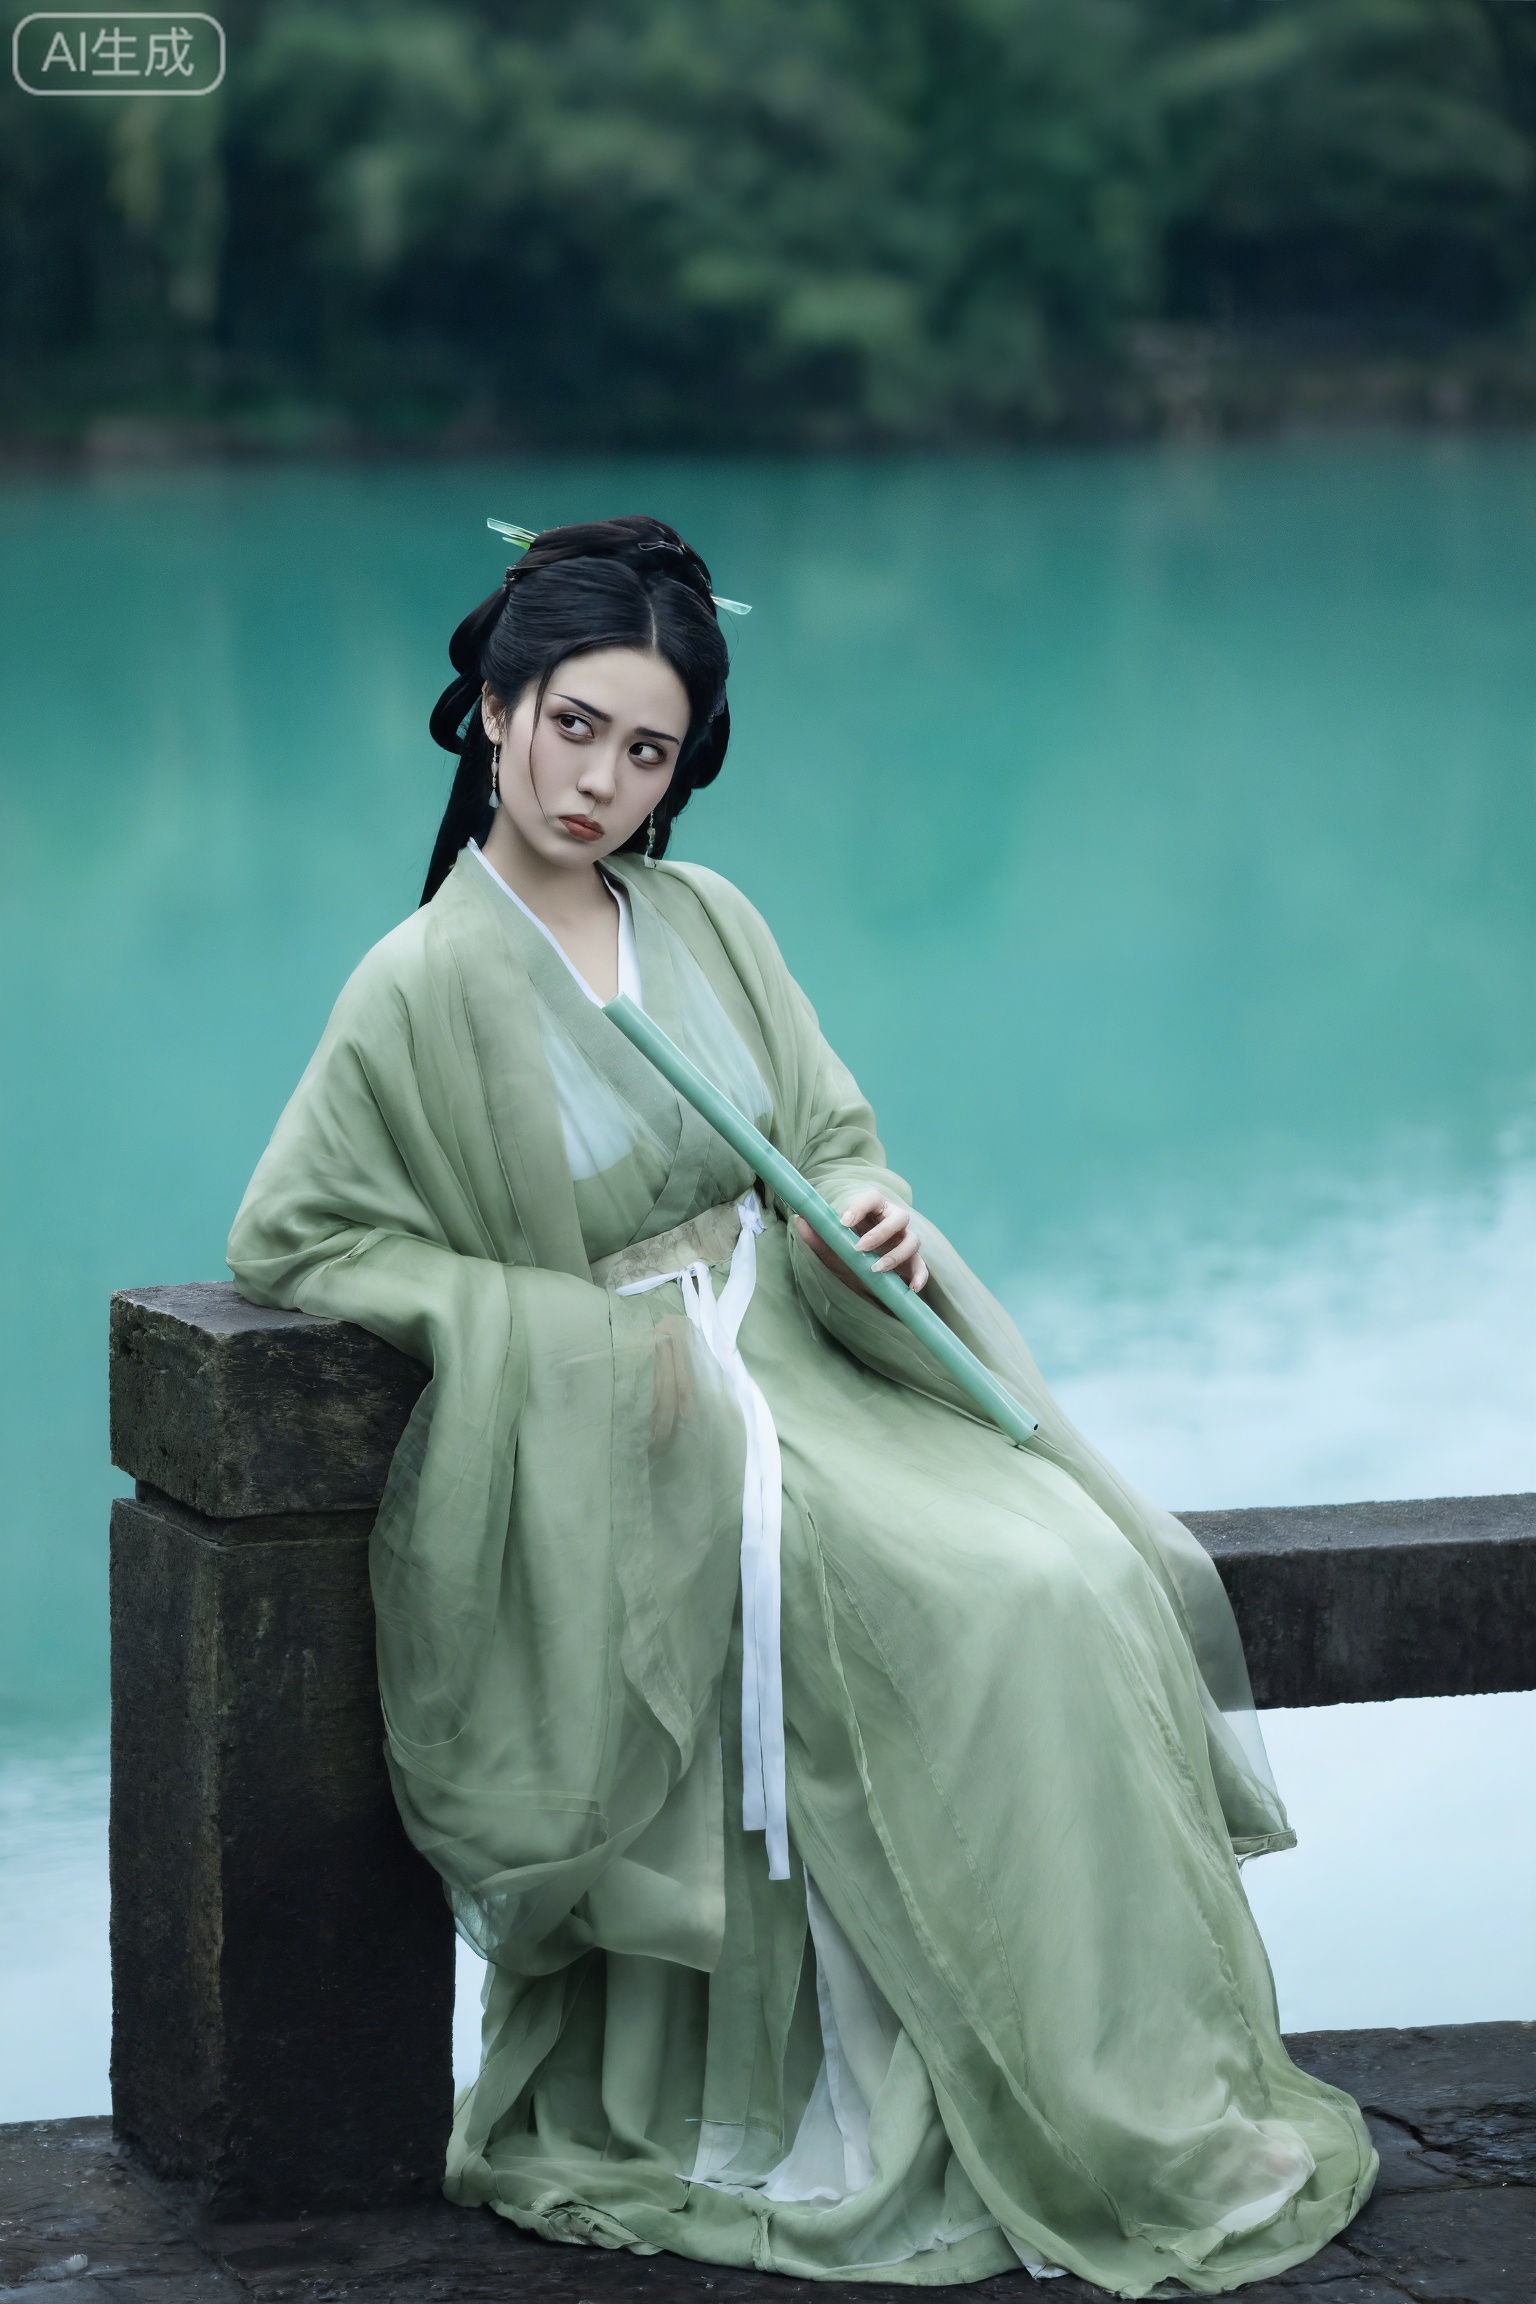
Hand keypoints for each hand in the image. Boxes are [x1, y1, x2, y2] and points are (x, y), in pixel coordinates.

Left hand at [794, 1189, 928, 1299]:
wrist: (862, 1282)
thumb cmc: (847, 1257)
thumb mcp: (830, 1249)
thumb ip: (817, 1235)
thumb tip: (800, 1219)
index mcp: (873, 1212)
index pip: (872, 1198)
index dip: (860, 1206)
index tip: (843, 1221)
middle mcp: (894, 1223)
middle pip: (899, 1217)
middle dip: (880, 1232)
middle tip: (860, 1248)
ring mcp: (906, 1242)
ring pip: (912, 1240)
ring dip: (896, 1255)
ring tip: (876, 1270)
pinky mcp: (914, 1263)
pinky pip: (922, 1266)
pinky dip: (920, 1276)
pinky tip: (911, 1288)